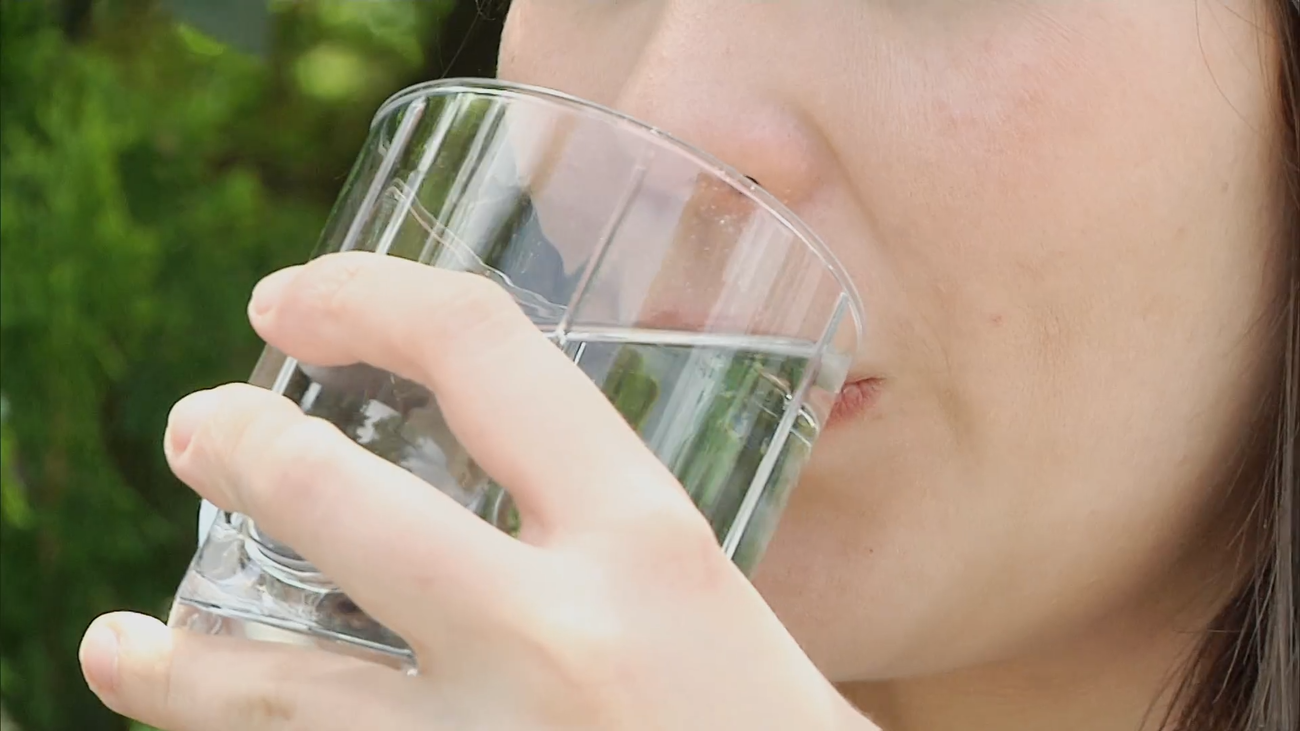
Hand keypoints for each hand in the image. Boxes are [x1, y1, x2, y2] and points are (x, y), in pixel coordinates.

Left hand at [78, 252, 871, 730]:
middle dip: (241, 448)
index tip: (291, 298)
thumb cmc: (774, 730)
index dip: (370, 293)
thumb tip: (490, 502)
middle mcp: (556, 638)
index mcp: (649, 544)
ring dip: (173, 662)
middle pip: (337, 502)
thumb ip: (610, 548)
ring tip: (114, 641)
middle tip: (196, 430)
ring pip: (268, 692)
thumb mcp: (714, 605)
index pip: (486, 348)